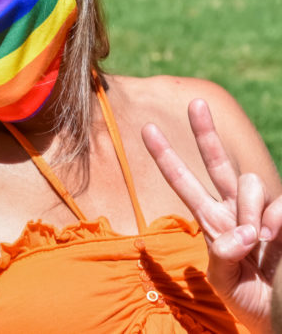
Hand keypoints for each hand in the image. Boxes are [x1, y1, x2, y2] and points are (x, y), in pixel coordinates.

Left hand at [142, 99, 281, 331]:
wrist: (281, 315)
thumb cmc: (249, 300)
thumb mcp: (224, 281)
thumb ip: (223, 255)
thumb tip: (240, 232)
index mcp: (211, 220)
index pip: (183, 182)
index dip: (166, 156)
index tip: (146, 128)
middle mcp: (234, 209)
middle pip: (217, 161)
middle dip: (205, 132)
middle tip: (195, 102)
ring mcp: (261, 210)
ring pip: (247, 182)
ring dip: (248, 210)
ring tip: (257, 242)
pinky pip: (277, 202)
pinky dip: (273, 219)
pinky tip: (272, 239)